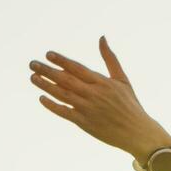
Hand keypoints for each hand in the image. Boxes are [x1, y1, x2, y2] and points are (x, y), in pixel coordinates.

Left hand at [29, 36, 170, 160]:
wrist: (138, 132)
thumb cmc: (130, 105)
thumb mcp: (122, 79)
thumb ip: (110, 59)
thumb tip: (101, 37)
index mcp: (102, 82)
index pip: (77, 68)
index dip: (62, 61)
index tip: (48, 54)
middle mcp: (93, 94)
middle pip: (65, 80)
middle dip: (47, 71)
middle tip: (32, 63)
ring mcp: (88, 109)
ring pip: (62, 94)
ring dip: (46, 85)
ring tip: (33, 77)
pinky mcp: (84, 123)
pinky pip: (64, 112)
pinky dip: (52, 105)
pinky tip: (42, 98)